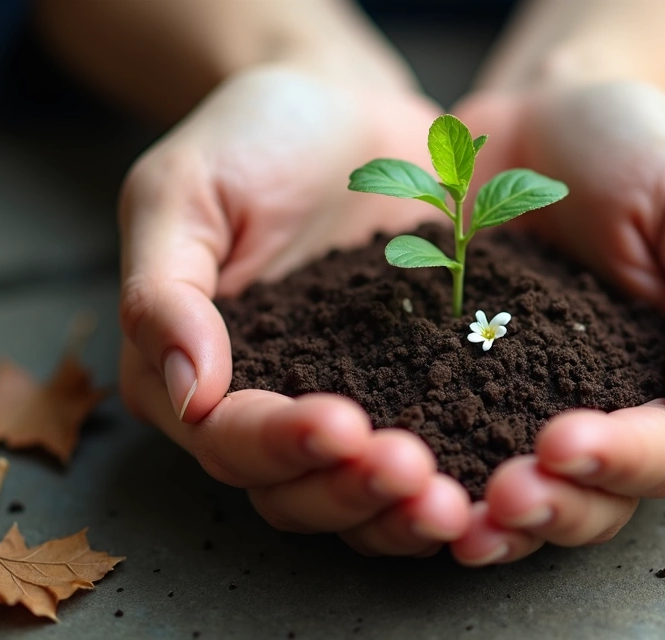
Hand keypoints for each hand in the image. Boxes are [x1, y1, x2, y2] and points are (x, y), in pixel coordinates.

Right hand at [117, 67, 470, 554]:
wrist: (348, 108)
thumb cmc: (252, 135)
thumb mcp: (181, 188)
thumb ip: (164, 289)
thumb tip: (185, 393)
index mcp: (193, 374)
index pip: (226, 439)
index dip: (279, 445)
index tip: (341, 424)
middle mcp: (265, 409)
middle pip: (294, 492)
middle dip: (351, 491)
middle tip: (412, 471)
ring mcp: (345, 406)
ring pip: (359, 498)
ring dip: (402, 512)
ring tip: (457, 502)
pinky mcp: (413, 393)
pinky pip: (432, 452)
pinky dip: (458, 476)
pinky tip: (500, 478)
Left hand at [448, 81, 664, 563]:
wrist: (540, 119)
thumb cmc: (637, 149)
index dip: (621, 459)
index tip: (559, 441)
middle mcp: (627, 413)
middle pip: (604, 498)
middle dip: (555, 506)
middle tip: (500, 497)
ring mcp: (548, 412)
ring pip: (538, 500)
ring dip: (501, 523)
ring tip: (453, 520)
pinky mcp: (480, 398)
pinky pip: (467, 458)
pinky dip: (444, 487)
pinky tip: (405, 493)